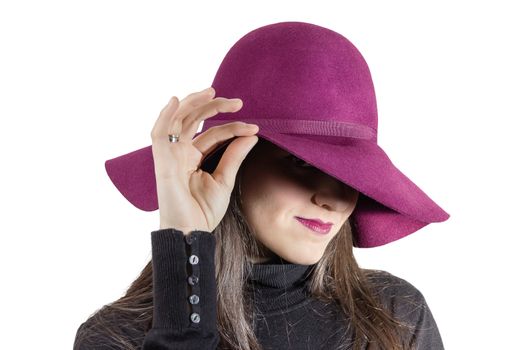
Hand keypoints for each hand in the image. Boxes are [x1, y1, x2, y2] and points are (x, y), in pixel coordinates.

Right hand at [150, 87, 258, 234]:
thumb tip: (251, 135)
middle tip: (238, 102)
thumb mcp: (225, 179)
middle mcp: (180, 153)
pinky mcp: (162, 161)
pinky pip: (159, 133)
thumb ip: (235, 155)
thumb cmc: (203, 212)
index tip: (254, 129)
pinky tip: (176, 100)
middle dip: (214, 107)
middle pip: (194, 120)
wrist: (191, 232)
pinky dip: (165, 115)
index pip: (213, 134)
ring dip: (193, 103)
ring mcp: (170, 155)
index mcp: (193, 157)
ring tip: (212, 92)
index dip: (233, 128)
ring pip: (177, 120)